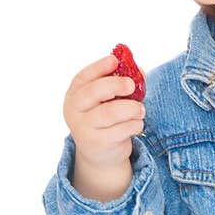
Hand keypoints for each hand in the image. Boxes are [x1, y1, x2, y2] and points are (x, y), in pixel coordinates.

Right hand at [62, 53, 146, 169]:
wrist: (100, 153)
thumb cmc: (105, 120)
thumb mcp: (107, 101)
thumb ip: (119, 85)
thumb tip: (140, 71)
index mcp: (74, 95)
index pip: (83, 77)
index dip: (98, 67)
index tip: (114, 60)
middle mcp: (74, 110)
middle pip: (94, 92)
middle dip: (116, 84)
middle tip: (132, 85)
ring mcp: (84, 128)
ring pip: (110, 112)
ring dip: (131, 108)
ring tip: (140, 110)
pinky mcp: (98, 143)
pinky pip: (121, 130)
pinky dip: (134, 124)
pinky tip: (137, 123)